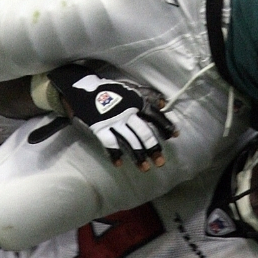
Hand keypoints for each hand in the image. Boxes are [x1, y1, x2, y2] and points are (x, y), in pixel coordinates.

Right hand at [37, 64, 175, 168]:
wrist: (83, 88)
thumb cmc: (109, 90)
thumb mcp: (129, 89)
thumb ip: (147, 95)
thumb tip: (163, 104)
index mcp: (135, 101)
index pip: (154, 115)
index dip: (165, 125)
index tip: (174, 135)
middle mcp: (127, 112)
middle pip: (143, 132)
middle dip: (153, 148)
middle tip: (160, 162)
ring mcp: (113, 121)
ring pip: (129, 141)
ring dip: (138, 155)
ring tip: (145, 168)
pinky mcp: (100, 127)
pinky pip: (109, 144)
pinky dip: (115, 155)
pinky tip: (120, 165)